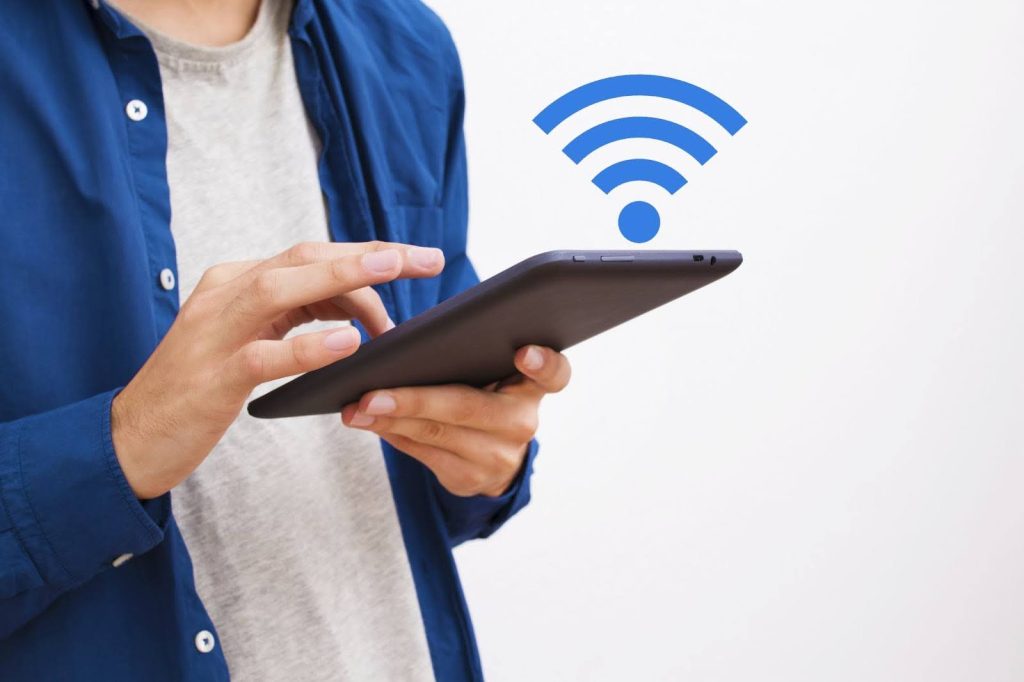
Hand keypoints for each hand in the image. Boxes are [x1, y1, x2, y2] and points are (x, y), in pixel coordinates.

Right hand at [111, 241, 443, 498]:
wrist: (133, 437)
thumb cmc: (199, 388)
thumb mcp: (248, 340)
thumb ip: (292, 321)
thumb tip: (356, 319)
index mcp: (237, 282)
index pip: (310, 255)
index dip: (366, 255)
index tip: (415, 258)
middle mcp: (225, 294)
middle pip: (305, 259)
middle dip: (369, 256)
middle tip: (425, 259)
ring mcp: (215, 332)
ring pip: (282, 290)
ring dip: (341, 279)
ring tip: (392, 274)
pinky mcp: (212, 376)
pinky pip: (263, 355)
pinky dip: (307, 346)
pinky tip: (347, 343)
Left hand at [341, 346, 570, 496]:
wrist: (494, 457)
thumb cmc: (483, 394)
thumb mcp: (491, 375)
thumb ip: (471, 356)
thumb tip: (409, 345)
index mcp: (531, 387)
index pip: (554, 374)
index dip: (543, 363)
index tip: (523, 352)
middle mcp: (522, 422)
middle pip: (468, 407)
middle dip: (415, 399)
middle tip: (373, 393)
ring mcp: (497, 455)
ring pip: (436, 433)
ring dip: (390, 419)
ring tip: (357, 406)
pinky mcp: (469, 478)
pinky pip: (421, 453)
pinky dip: (390, 434)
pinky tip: (367, 422)